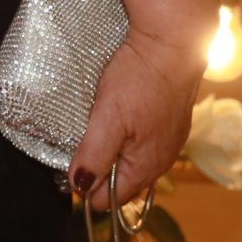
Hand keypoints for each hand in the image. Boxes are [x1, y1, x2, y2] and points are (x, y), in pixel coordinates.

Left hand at [70, 23, 206, 212]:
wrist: (172, 43)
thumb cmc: (140, 79)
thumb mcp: (108, 117)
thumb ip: (94, 155)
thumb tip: (79, 186)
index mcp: (146, 167)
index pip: (109, 198)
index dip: (86, 184)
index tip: (69, 159)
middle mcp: (161, 160)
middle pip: (120, 179)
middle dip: (97, 164)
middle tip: (80, 134)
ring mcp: (168, 140)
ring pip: (130, 157)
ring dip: (110, 146)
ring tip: (96, 119)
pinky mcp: (169, 120)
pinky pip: (141, 138)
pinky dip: (125, 130)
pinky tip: (117, 110)